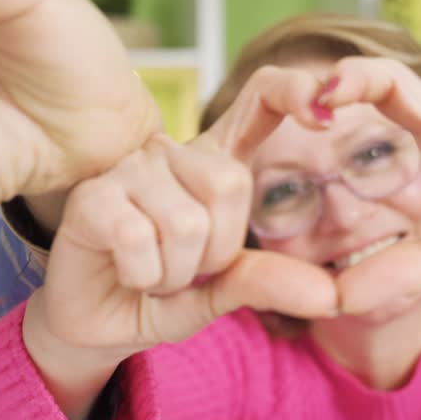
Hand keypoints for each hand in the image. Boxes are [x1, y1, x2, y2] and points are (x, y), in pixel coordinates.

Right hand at [23, 66, 341, 414]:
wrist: (91, 328)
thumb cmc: (156, 299)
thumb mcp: (220, 295)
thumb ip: (266, 284)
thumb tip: (329, 296)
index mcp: (210, 162)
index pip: (260, 102)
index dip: (295, 91)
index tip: (326, 109)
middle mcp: (169, 152)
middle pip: (229, 185)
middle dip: (214, 254)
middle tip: (181, 268)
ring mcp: (127, 169)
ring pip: (186, 223)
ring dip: (173, 273)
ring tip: (149, 273)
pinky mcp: (91, 196)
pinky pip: (139, 239)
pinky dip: (142, 275)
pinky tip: (123, 271)